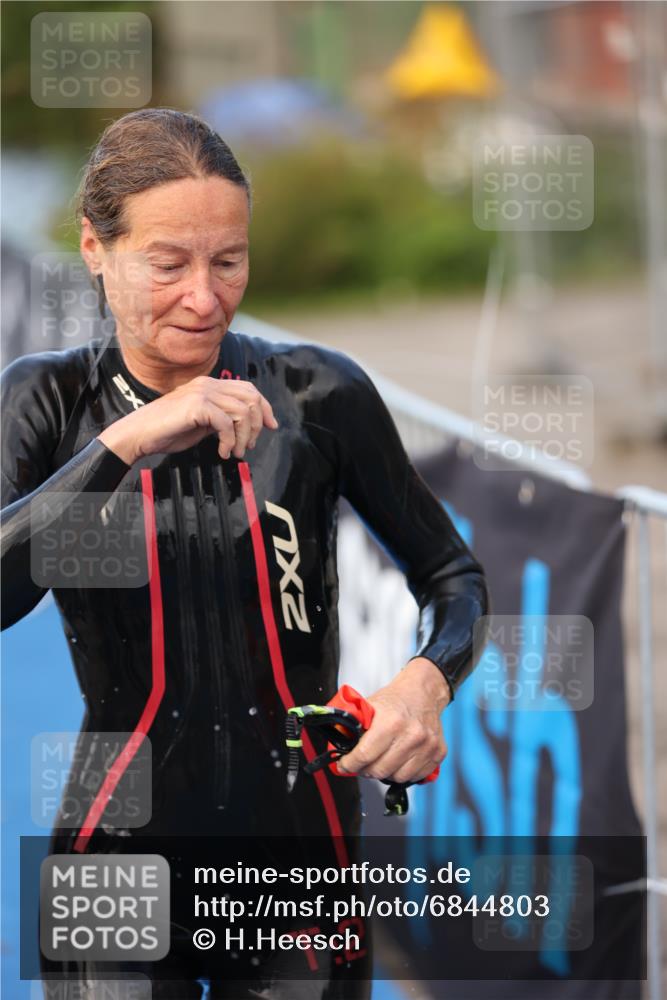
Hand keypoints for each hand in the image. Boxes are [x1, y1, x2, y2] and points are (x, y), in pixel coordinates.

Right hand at [98, 376, 277, 464]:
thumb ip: (221, 419)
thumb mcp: (201, 424)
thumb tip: (243, 426)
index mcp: (209, 385)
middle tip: (249, 446)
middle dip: (257, 425)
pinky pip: (227, 423)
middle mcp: (207, 384)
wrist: (139, 434)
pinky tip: (222, 452)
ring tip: (235, 452)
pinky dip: (230, 441)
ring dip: (244, 437)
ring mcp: (202, 392)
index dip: (264, 407)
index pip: (248, 388)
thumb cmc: (166, 431)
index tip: (271, 426)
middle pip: (251, 398)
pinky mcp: (197, 405)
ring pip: (243, 411)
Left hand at [336, 658, 450, 783]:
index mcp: (391, 722)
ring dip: (386, 773)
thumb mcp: (370, 706)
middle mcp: (411, 735)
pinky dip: (405, 773)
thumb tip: (337, 743)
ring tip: (381, 761)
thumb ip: (353, 725)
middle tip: (362, 764)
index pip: (364, 755)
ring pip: (398, 777)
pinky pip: (416, 777)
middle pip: (380, 770)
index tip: (344, 765)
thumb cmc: (396, 699)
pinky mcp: (438, 753)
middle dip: (366, 769)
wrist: (423, 691)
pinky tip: (399, 761)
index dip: (349, 764)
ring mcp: (427, 746)